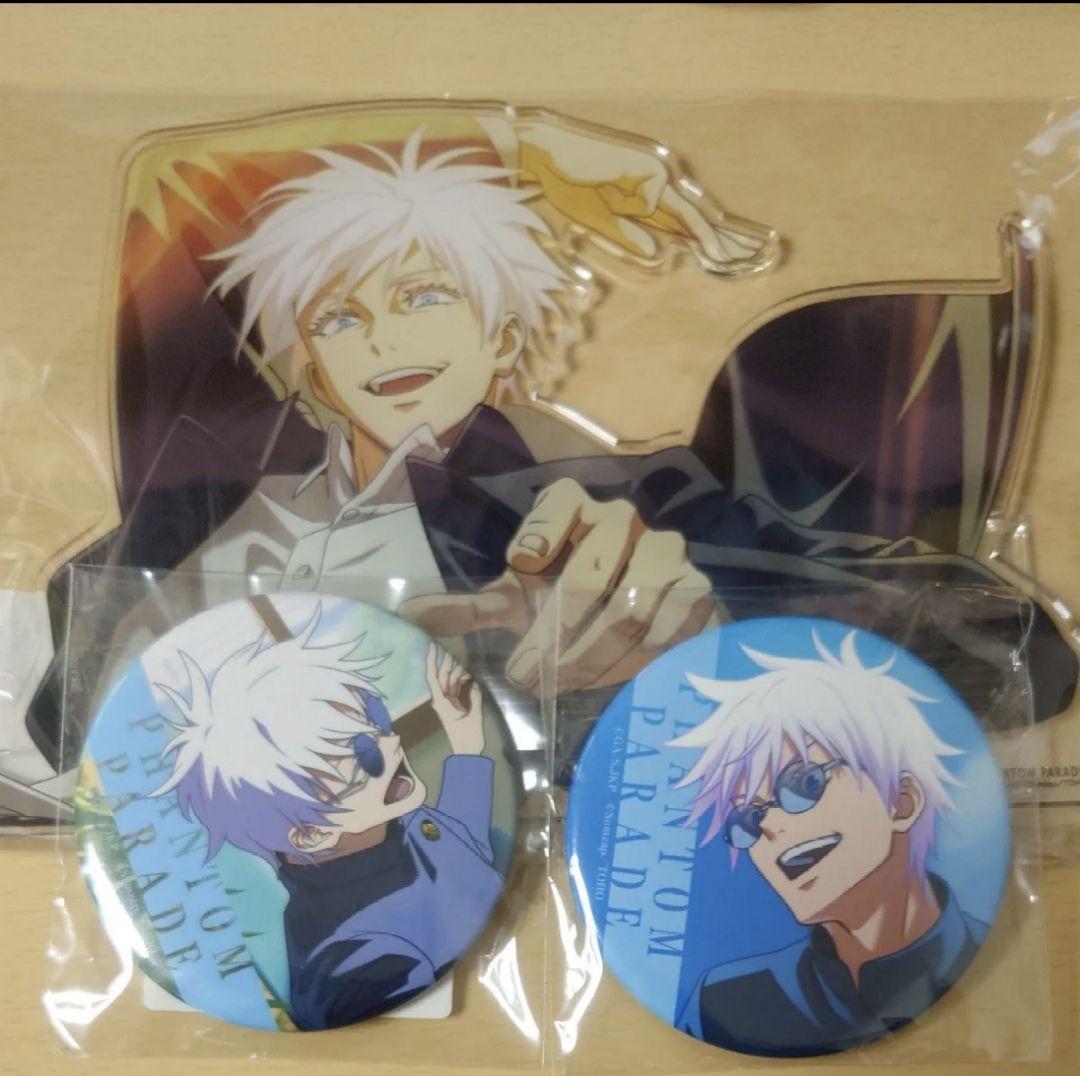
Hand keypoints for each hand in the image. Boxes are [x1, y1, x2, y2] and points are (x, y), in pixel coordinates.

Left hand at [402, 478, 720, 694]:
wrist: (649, 607)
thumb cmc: (567, 599)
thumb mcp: (517, 600)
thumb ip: (469, 609)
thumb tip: (406, 621)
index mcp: (572, 507)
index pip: (558, 505)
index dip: (540, 537)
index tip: (521, 572)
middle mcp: (621, 519)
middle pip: (589, 578)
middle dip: (552, 637)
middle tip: (523, 677)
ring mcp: (666, 550)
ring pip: (630, 611)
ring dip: (589, 661)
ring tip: (558, 687)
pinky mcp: (698, 588)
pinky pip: (669, 631)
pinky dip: (636, 663)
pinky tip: (612, 680)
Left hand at [425, 645, 485, 755]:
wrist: (467, 754)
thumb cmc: (468, 737)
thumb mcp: (474, 717)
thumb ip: (475, 698)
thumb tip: (476, 684)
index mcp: (442, 702)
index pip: (433, 678)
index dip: (431, 661)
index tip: (432, 647)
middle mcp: (442, 700)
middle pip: (442, 677)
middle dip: (447, 664)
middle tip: (455, 653)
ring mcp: (448, 702)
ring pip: (449, 681)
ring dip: (457, 673)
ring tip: (466, 665)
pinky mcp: (454, 705)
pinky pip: (455, 688)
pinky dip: (462, 681)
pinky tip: (469, 676)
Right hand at [515, 120, 774, 271]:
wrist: (546, 152)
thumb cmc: (566, 182)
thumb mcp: (598, 220)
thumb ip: (629, 236)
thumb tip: (659, 255)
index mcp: (643, 194)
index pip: (683, 221)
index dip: (707, 239)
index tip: (728, 255)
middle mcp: (656, 183)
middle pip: (698, 216)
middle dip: (727, 238)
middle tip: (759, 254)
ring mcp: (657, 177)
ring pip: (694, 216)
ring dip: (720, 239)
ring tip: (746, 259)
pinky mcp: (652, 178)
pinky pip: (674, 214)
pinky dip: (696, 233)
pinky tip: (717, 252)